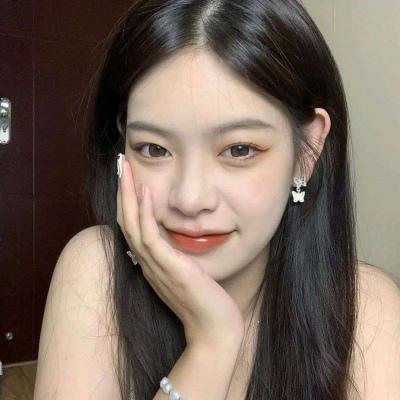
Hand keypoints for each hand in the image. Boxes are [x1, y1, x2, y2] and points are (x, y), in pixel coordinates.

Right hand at [116, 154, 244, 347]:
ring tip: (124, 168)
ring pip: (132, 225)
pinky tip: (145, 191)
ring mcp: (156, 266)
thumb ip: (177, 256)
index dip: (127, 201)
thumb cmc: (204, 301)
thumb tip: (179, 236)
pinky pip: (151, 237)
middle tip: (120, 163)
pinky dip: (144, 213)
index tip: (129, 177)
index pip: (132, 227)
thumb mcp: (187, 273)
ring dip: (127, 194)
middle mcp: (148, 263)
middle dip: (121, 191)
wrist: (215, 330)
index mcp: (151, 263)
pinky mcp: (170, 269)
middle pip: (125, 221)